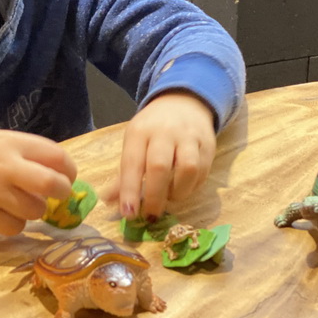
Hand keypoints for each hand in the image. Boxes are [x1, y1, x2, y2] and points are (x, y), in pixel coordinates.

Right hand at [0, 129, 76, 234]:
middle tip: (59, 194)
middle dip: (63, 192)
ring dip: (36, 209)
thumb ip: (29, 154)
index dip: (69, 170)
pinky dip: (16, 223)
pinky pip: (15, 227)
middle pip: (52, 184)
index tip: (67, 177)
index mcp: (13, 144)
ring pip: (36, 210)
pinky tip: (4, 213)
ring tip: (20, 201)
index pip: (57, 157)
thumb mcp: (1, 141)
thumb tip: (62, 176)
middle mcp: (5, 166)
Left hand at [109, 92, 215, 220]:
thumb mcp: (135, 142)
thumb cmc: (153, 129)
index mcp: (140, 131)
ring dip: (178, 192)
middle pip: (159, 166)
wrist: (184, 102)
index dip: (129, 190)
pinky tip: (184, 189)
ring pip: (187, 169)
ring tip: (170, 198)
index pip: (133, 162)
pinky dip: (192, 187)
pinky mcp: (208, 144)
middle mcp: (165, 131)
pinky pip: (202, 172)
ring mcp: (189, 137)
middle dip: (154, 197)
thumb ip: (124, 173)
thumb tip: (109, 201)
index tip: (128, 213)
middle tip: (150, 215)